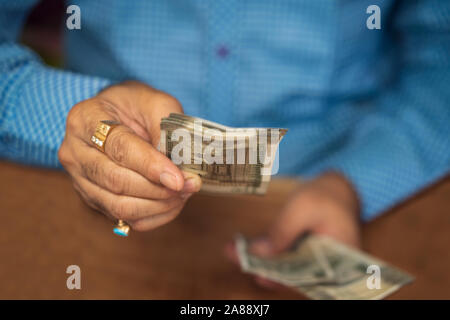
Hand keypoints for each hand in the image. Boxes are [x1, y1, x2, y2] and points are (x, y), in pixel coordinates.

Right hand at [58, 81, 201, 230]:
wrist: (117, 115)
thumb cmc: (136, 106)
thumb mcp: (155, 103)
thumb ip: (165, 128)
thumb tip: (177, 166)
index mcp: (84, 119)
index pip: (119, 147)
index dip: (151, 166)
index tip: (179, 179)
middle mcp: (74, 152)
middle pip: (116, 181)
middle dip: (158, 189)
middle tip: (189, 185)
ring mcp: (79, 179)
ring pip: (118, 205)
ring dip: (157, 205)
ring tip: (184, 194)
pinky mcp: (92, 199)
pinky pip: (123, 218)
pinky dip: (152, 216)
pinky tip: (172, 204)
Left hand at [225, 172, 360, 286]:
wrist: (336, 191)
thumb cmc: (324, 196)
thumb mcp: (303, 207)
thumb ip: (282, 231)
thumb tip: (259, 254)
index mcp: (340, 262)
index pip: (309, 277)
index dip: (282, 278)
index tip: (258, 274)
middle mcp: (329, 271)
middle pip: (292, 276)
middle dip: (262, 268)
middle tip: (234, 255)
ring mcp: (314, 266)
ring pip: (283, 270)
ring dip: (257, 262)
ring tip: (232, 250)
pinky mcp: (302, 259)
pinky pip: (281, 261)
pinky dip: (263, 255)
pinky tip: (240, 248)